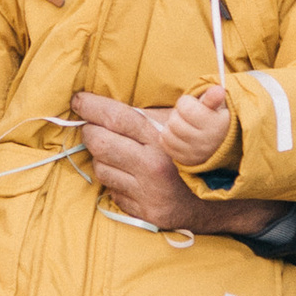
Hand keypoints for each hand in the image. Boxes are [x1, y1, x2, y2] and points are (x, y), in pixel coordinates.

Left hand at [70, 90, 276, 236]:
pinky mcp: (142, 212)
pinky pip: (111, 192)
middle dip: (90, 132)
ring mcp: (145, 194)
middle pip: (100, 143)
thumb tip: (173, 83)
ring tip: (115, 152)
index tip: (78, 100)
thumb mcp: (184, 128)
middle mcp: (151, 168)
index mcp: (162, 141)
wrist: (217, 205)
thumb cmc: (194, 157)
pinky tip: (126, 175)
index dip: (92, 107)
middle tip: (90, 127)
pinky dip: (114, 181)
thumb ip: (165, 109)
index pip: (118, 118)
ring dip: (101, 158)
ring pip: (101, 169)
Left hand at [153, 81, 234, 173]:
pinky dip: (168, 136)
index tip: (194, 104)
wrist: (222, 144)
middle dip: (178, 114)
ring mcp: (193, 153)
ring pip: (167, 132)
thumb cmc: (217, 118)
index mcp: (215, 126)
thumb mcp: (219, 106)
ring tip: (183, 123)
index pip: (186, 107)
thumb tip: (218, 90)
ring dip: (171, 125)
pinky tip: (179, 133)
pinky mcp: (184, 160)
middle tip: (188, 114)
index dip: (186, 102)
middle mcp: (204, 142)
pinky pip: (164, 143)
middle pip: (174, 121)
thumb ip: (214, 97)